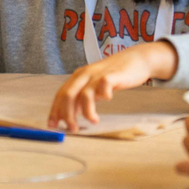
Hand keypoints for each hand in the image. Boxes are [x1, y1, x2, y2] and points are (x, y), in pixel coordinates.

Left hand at [48, 42, 177, 130]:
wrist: (136, 60)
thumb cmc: (114, 76)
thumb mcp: (94, 87)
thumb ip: (82, 99)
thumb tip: (71, 116)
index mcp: (77, 77)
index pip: (60, 95)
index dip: (55, 111)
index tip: (52, 125)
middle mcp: (84, 75)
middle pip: (67, 95)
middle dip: (67, 114)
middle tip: (72, 128)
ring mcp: (97, 74)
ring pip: (84, 94)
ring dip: (86, 111)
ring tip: (93, 120)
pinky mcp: (112, 75)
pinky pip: (104, 86)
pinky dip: (104, 95)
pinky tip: (109, 99)